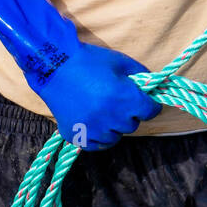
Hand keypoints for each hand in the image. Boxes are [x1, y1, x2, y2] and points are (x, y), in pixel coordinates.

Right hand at [0, 0, 160, 149]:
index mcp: (123, 97)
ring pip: (116, 136)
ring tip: (105, 111)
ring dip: (115, 126)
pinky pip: (97, 145)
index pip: (150, 111)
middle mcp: (110, 117)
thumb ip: (140, 76)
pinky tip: (96, 123)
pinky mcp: (76, 136)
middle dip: (130, 113)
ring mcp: (92, 128)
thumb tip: (152, 88)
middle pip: (132, 124)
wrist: (54, 66)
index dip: (150, 105)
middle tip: (120, 102)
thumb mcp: (121, 62)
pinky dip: (99, 136)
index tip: (145, 101)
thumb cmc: (89, 61)